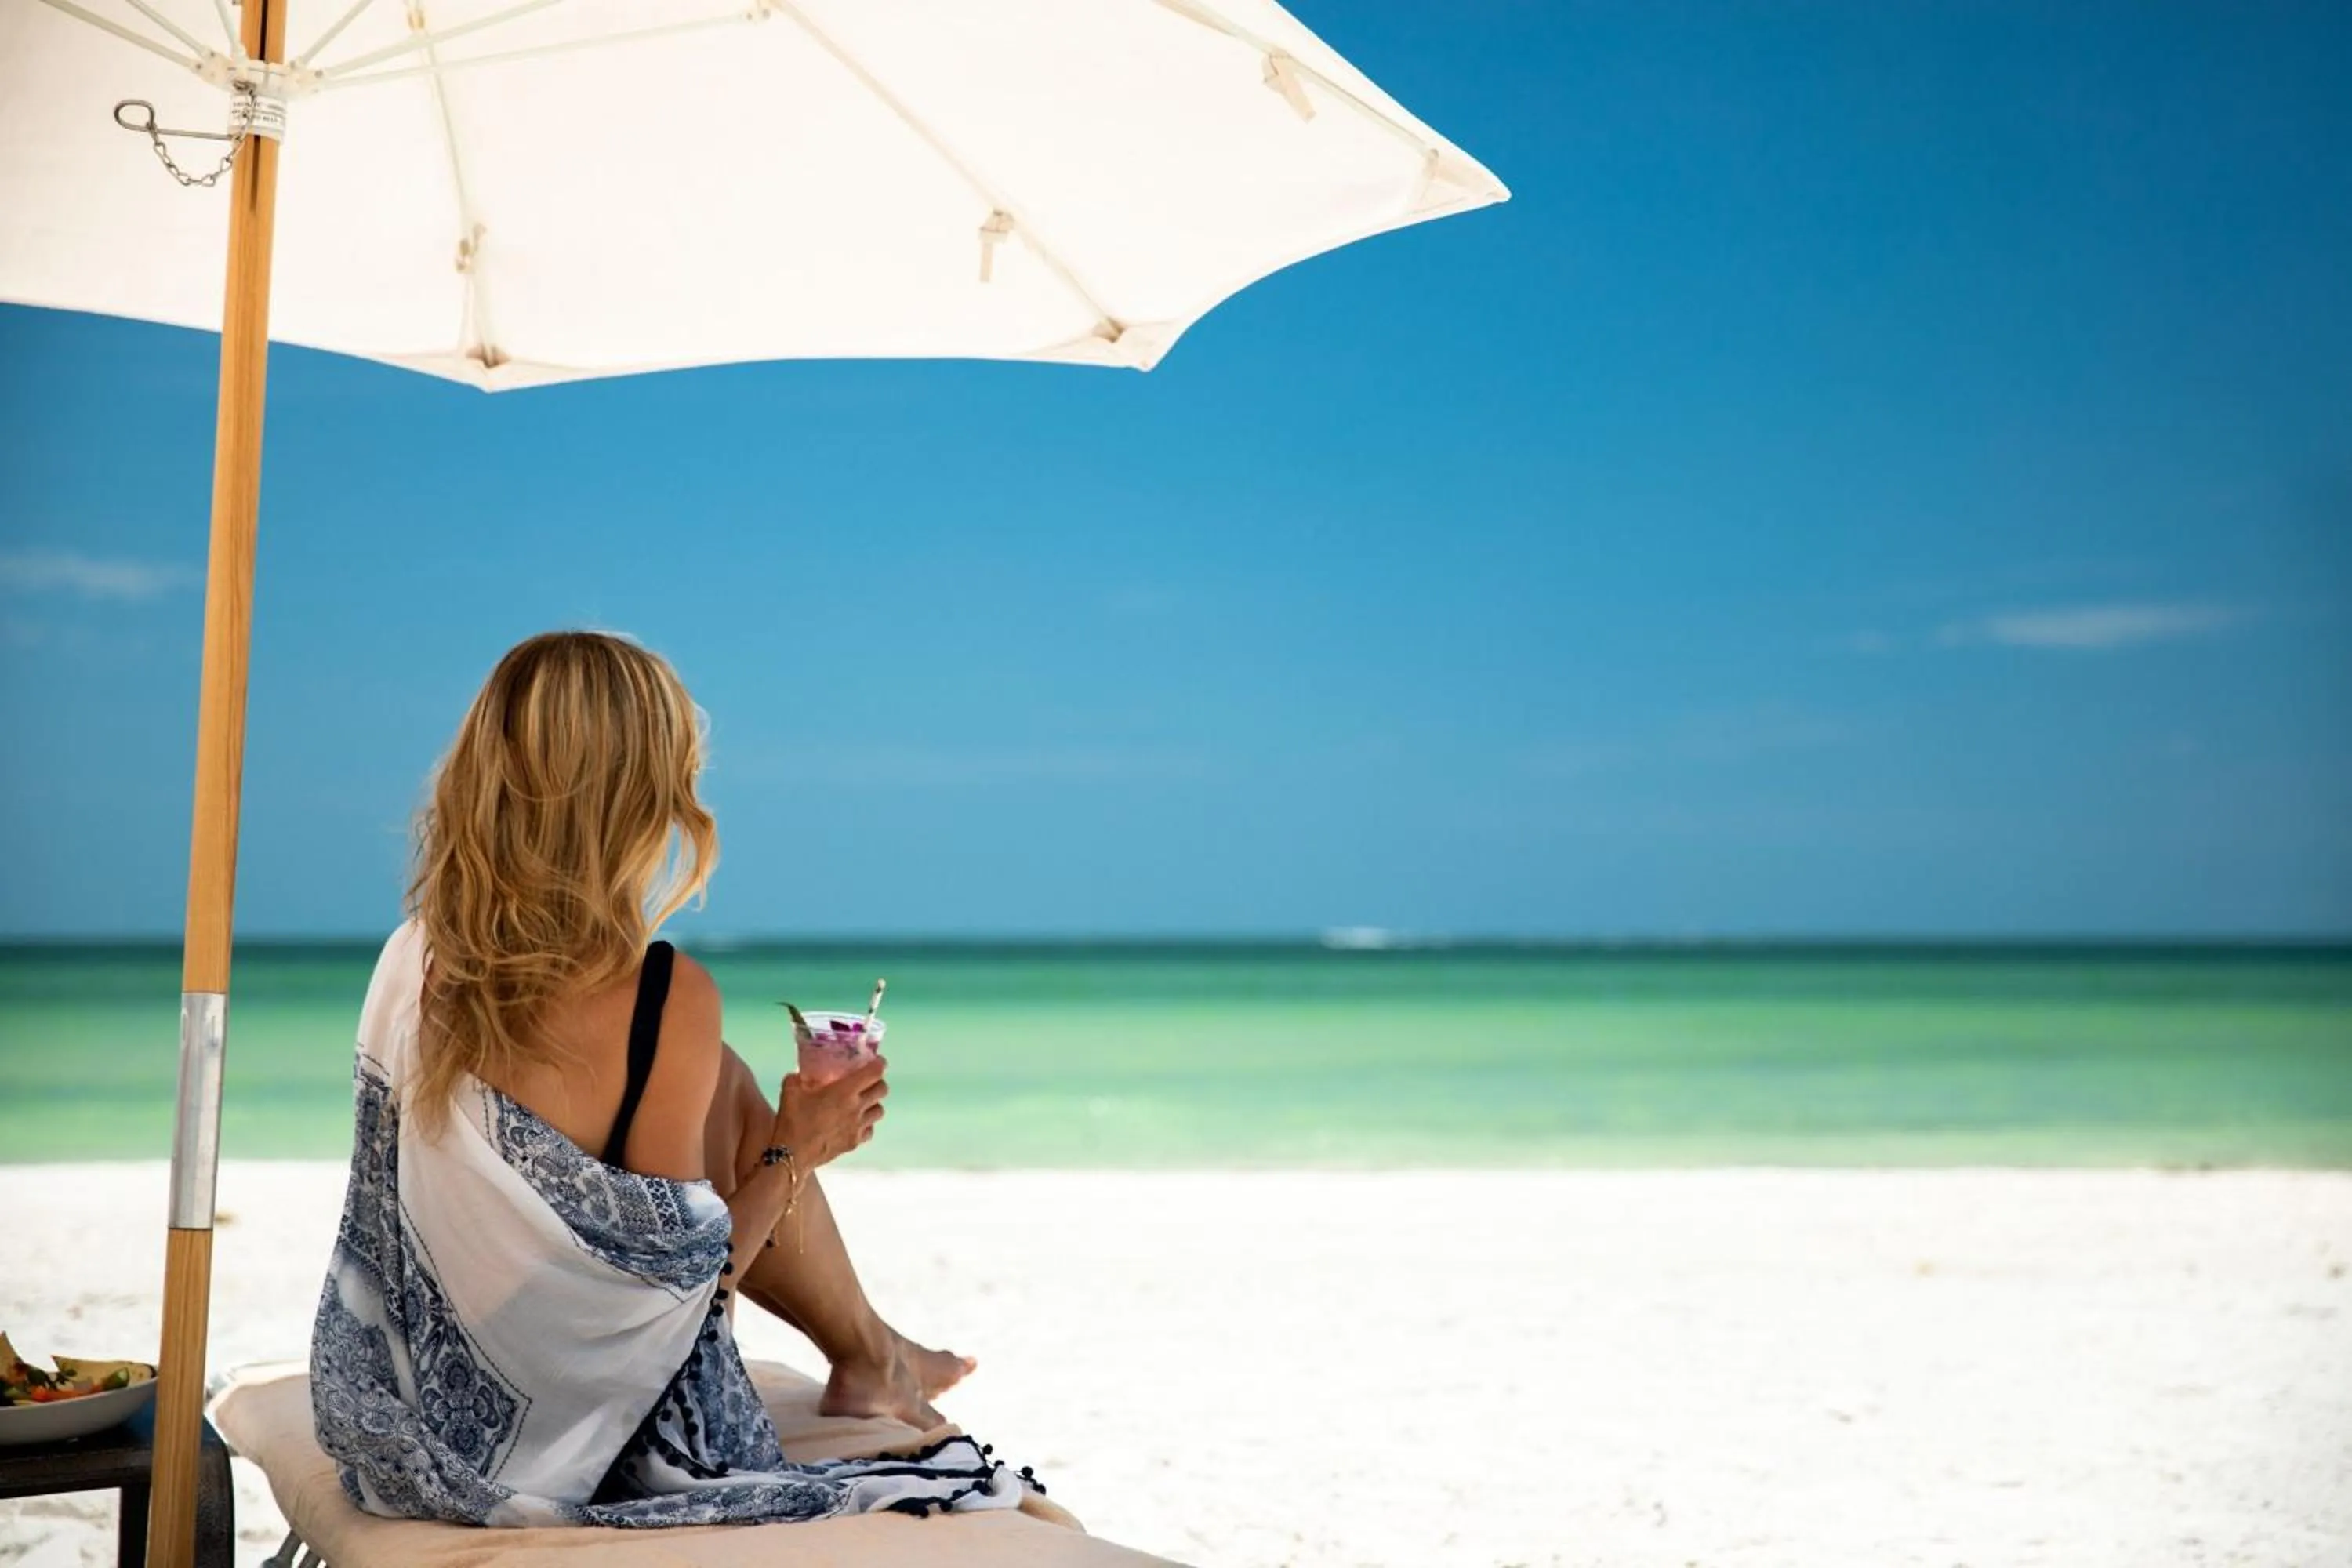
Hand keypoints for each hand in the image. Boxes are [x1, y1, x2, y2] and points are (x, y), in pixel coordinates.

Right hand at [769, 1055, 887, 1169]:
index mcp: (845, 1091)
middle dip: (878, 1082)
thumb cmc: (793, 1120)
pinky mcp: (854, 1143)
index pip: (874, 1073)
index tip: (878, 1061)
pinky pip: (870, 1130)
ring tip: (862, 1102)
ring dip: (874, 1103)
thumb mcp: (790, 1091)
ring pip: (879, 1111)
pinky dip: (866, 1124)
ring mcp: (858, 1127)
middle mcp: (857, 1107)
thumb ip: (797, 1078)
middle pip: (882, 1090)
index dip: (879, 1064)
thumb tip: (799, 1075)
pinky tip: (855, 1123)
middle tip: (868, 1081)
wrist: (792, 1155)